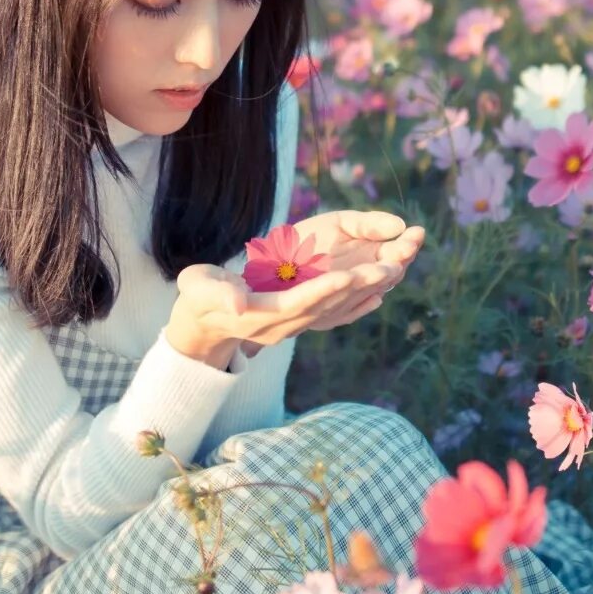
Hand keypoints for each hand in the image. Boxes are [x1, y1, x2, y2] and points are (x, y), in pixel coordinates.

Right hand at [169, 213, 420, 364]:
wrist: (202, 326)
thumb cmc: (197, 299)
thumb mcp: (198, 291)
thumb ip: (217, 295)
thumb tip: (237, 304)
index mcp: (259, 314)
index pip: (298, 302)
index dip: (323, 290)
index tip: (349, 275)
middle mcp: (282, 325)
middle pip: (327, 306)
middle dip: (359, 288)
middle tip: (391, 267)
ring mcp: (291, 327)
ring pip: (335, 310)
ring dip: (365, 293)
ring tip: (395, 271)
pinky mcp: (297, 323)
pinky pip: (332, 317)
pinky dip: (356, 307)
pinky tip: (378, 295)